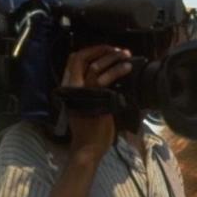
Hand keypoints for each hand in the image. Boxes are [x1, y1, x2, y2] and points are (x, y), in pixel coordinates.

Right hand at [60, 45, 132, 162]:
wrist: (88, 147)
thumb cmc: (92, 128)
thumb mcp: (89, 103)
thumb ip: (93, 89)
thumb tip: (108, 75)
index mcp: (69, 86)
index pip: (74, 60)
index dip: (90, 51)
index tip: (107, 49)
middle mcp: (71, 86)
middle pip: (80, 57)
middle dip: (101, 49)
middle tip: (119, 50)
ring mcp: (80, 92)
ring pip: (94, 65)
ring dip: (112, 57)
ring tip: (126, 56)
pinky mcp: (93, 98)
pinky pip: (103, 78)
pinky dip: (117, 70)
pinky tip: (127, 67)